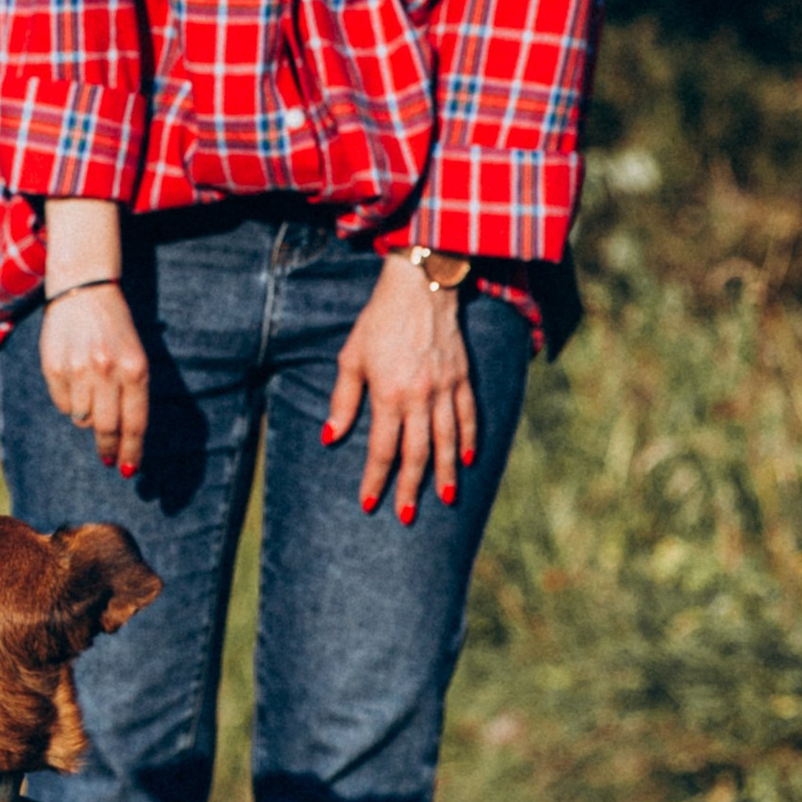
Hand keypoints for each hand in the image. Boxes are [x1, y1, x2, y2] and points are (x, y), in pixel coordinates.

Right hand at [38, 199, 147, 474]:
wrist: (83, 292)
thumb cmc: (115, 329)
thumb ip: (133, 394)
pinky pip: (62, 405)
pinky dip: (70, 403)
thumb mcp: (135, 356)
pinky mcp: (54, 368)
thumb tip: (123, 439)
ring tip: (91, 396)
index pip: (135, 422)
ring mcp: (78, 370)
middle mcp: (107, 371)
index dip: (131, 451)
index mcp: (134, 369)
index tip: (127, 468)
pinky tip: (74, 383)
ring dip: (88, 419)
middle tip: (107, 457)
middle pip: (107, 428)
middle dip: (108, 448)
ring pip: (82, 419)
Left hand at [325, 255, 476, 523]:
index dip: (375, 479)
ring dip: (446, 473)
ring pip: (448, 441)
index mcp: (389, 393)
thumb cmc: (379, 320)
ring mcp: (446, 388)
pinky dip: (470, 439)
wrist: (422, 284)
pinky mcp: (463, 377)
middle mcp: (420, 396)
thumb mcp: (351, 356)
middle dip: (411, 488)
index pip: (382, 449)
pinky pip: (469, 415)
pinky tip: (469, 459)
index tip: (369, 503)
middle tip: (406, 517)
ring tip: (446, 499)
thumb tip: (331, 436)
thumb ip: (343, 399)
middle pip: (417, 453)